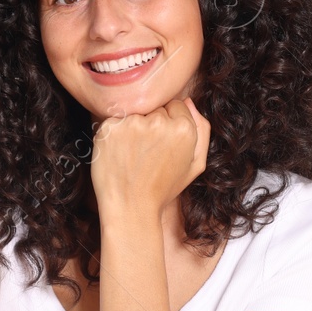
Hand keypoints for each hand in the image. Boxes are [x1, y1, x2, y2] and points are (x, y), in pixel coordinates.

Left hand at [89, 98, 208, 219]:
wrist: (131, 208)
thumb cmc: (163, 189)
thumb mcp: (194, 165)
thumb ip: (201, 130)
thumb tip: (189, 101)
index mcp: (184, 128)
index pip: (175, 106)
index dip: (168, 126)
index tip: (161, 146)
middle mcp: (159, 122)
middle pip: (154, 108)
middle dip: (151, 125)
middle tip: (146, 154)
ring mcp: (132, 123)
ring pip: (134, 114)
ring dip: (132, 129)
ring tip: (132, 156)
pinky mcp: (110, 128)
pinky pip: (113, 122)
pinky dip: (114, 135)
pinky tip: (118, 155)